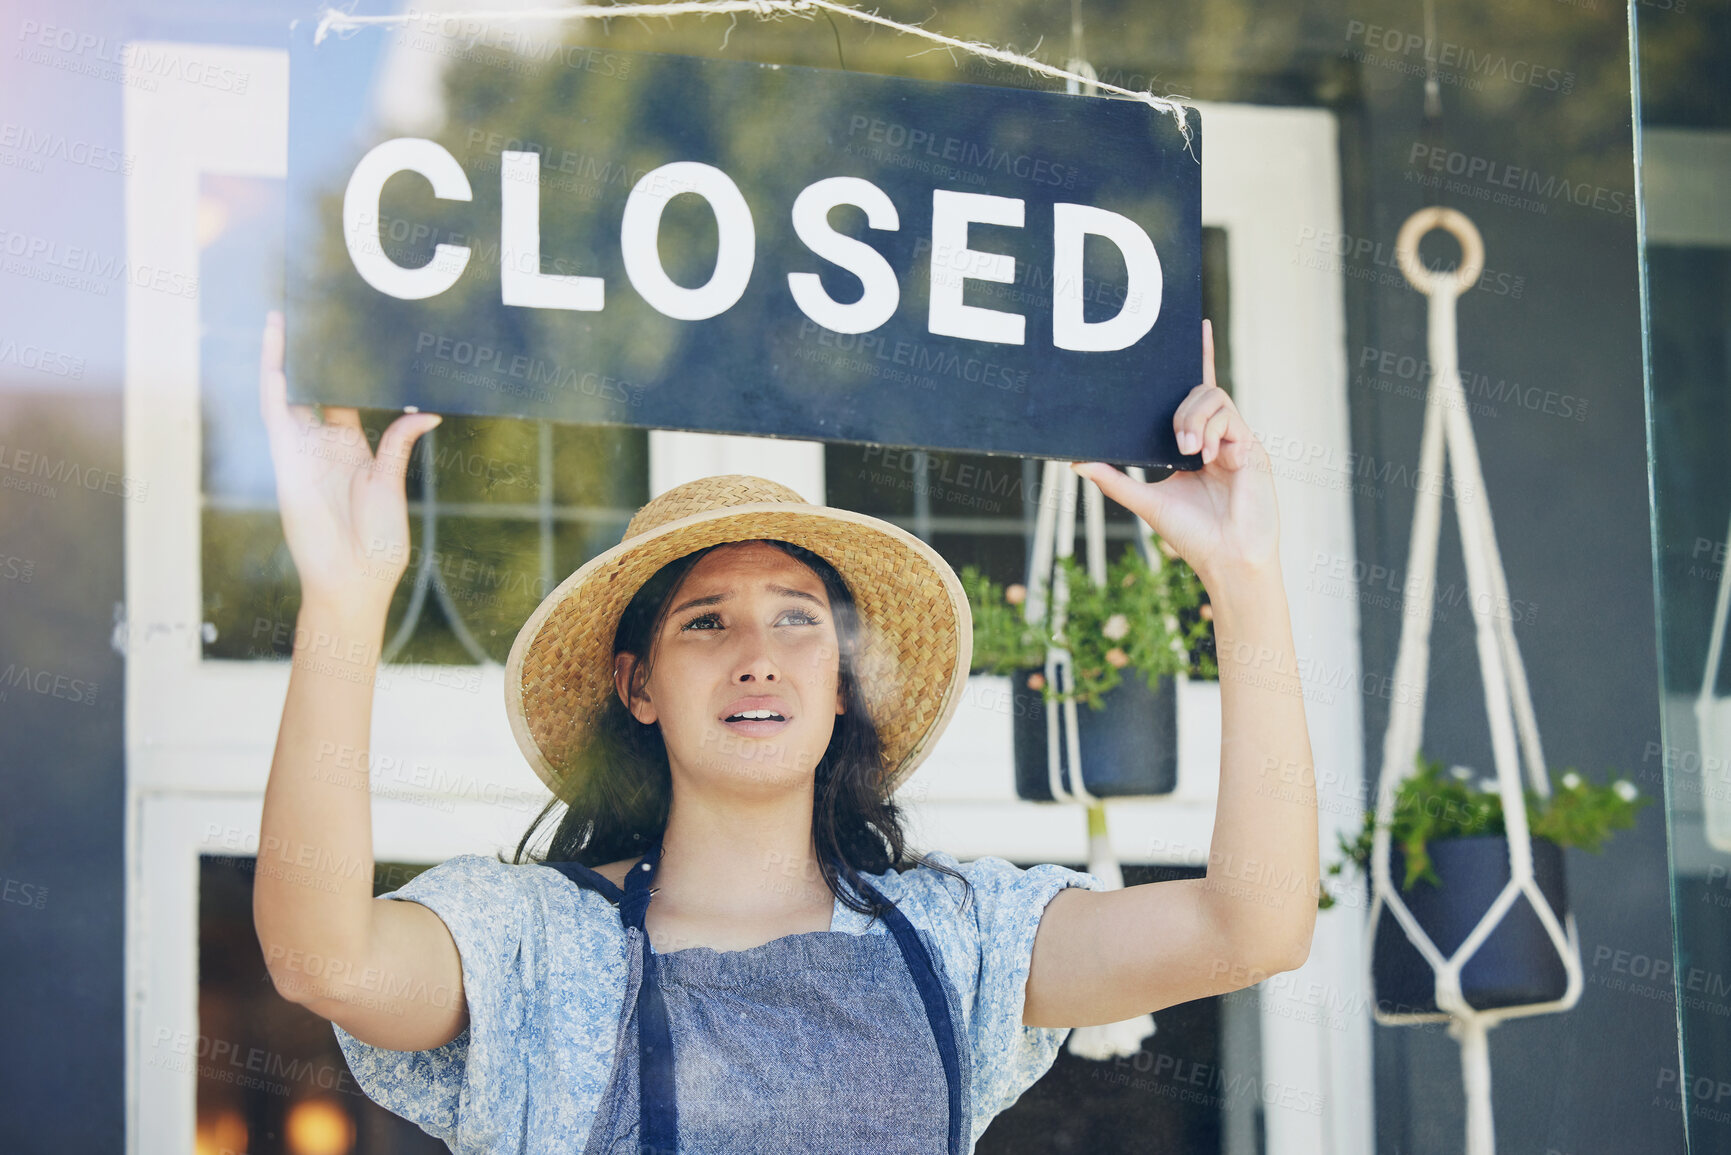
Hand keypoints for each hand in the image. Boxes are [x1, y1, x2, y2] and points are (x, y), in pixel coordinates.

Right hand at [257, 311, 443, 617]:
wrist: (352, 578)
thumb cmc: (377, 542)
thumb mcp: (391, 484)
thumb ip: (398, 443)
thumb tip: (429, 412)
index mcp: (352, 449)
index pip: (347, 397)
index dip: (350, 369)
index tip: (359, 337)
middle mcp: (322, 444)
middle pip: (315, 386)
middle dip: (314, 354)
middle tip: (319, 310)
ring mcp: (301, 448)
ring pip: (289, 389)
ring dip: (285, 353)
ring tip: (287, 313)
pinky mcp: (286, 456)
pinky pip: (275, 408)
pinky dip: (272, 375)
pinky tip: (274, 343)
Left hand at [1069, 319, 1278, 590]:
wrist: (1226, 560)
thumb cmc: (1193, 536)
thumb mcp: (1146, 501)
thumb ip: (1114, 479)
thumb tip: (1076, 462)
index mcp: (1195, 445)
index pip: (1194, 393)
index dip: (1197, 359)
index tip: (1193, 327)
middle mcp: (1218, 438)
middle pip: (1200, 391)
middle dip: (1183, 407)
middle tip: (1176, 443)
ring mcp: (1237, 441)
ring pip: (1214, 398)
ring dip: (1195, 420)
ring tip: (1189, 453)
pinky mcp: (1253, 449)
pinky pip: (1231, 418)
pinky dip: (1213, 433)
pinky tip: (1210, 459)